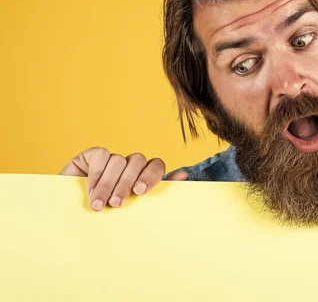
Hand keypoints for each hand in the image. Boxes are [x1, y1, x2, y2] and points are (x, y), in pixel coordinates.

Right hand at [60, 147, 185, 210]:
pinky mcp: (90, 156)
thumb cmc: (108, 220)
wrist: (70, 225)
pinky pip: (100, 155)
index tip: (140, 192)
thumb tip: (184, 175)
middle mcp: (128, 166)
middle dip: (127, 183)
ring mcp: (109, 160)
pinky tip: (89, 191)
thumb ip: (158, 194)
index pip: (156, 165)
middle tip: (117, 204)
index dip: (152, 175)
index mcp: (142, 176)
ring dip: (108, 184)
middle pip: (138, 161)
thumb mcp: (134, 210)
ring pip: (118, 160)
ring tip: (100, 205)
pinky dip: (96, 174)